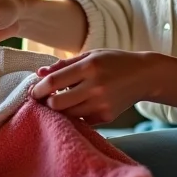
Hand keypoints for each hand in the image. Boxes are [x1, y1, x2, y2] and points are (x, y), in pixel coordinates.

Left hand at [29, 49, 153, 124]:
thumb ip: (64, 65)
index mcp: (89, 67)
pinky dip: (76, 114)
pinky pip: (81, 120)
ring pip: (68, 115)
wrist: (144, 76)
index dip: (38, 89)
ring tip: (62, 100)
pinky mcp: (106, 117)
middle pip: (57, 104)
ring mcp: (102, 104)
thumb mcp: (90, 55)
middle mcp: (95, 87)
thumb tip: (39, 73)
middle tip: (44, 99)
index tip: (33, 91)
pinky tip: (79, 105)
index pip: (54, 82)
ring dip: (60, 110)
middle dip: (46, 103)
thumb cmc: (114, 62)